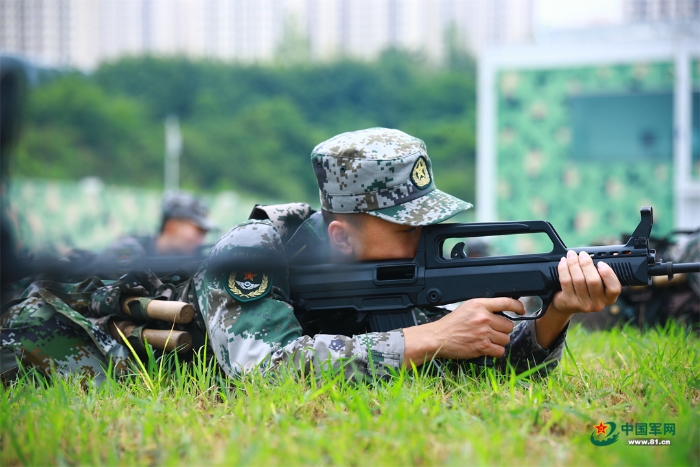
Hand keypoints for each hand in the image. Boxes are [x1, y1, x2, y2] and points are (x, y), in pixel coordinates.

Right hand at [403, 298, 524, 364]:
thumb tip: (500, 313)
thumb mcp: (466, 308)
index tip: (521, 310)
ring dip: (500, 340)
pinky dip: (496, 351)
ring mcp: (483, 333)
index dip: (517, 306)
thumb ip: (483, 308)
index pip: (506, 302)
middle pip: (508, 324)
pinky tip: (487, 347)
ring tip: (488, 339)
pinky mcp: (482, 346)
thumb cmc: (450, 324)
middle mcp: (483, 317)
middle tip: (492, 330)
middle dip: (502, 329)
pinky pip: (500, 350)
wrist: (438, 338)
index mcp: (479, 305)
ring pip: (506, 338)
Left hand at [549, 250, 620, 316]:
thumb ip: (600, 273)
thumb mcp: (597, 285)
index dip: (608, 274)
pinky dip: (564, 269)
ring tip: (571, 255)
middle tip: (582, 254)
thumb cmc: (584, 289)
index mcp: (609, 298)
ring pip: (578, 280)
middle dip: (587, 264)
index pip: (614, 288)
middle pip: (593, 281)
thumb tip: (599, 255)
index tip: (601, 263)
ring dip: (574, 264)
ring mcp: (583, 305)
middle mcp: (598, 304)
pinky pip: (566, 281)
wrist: (565, 304)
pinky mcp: (569, 302)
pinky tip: (563, 262)